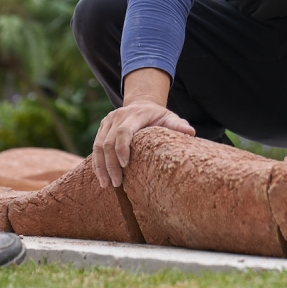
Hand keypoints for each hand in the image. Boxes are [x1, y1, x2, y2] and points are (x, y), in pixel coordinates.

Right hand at [92, 68, 193, 187]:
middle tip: (117, 183)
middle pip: (109, 141)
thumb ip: (178, 125)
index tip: (125, 165)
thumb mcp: (170, 118)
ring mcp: (108, 121)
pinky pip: (96, 146)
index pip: (124, 131)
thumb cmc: (159, 115)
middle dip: (111, 164)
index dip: (122, 148)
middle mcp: (118, 115)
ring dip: (101, 166)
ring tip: (106, 184)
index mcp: (136, 113)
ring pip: (99, 145)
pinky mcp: (102, 127)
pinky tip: (100, 177)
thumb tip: (191, 133)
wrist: (143, 103)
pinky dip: (97, 163)